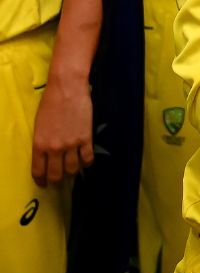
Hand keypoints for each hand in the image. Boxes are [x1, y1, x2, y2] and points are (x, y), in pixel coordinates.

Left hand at [32, 71, 94, 185]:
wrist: (67, 89)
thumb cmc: (51, 102)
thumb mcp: (39, 125)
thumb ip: (43, 142)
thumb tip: (48, 154)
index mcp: (39, 144)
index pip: (38, 171)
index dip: (41, 180)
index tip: (44, 183)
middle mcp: (54, 148)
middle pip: (56, 174)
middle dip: (57, 181)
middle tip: (59, 181)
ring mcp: (71, 144)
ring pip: (72, 169)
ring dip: (73, 173)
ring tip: (73, 171)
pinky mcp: (86, 138)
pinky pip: (87, 158)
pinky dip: (87, 163)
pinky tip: (86, 162)